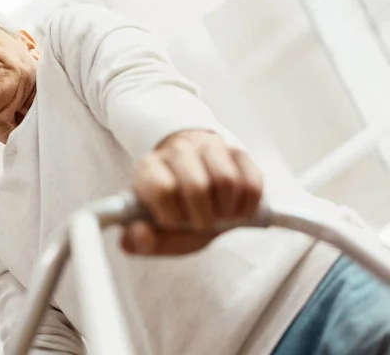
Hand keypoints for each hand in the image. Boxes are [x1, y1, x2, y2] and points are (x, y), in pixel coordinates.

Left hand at [122, 130, 262, 254]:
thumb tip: (138, 232)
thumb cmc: (175, 214)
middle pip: (197, 186)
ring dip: (226, 210)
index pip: (162, 189)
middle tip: (201, 224)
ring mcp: (208, 146)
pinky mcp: (236, 151)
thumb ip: (141, 241)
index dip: (172, 216)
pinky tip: (236, 210)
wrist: (200, 192)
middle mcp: (177, 150)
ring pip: (226, 180)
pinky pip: (251, 180)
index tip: (175, 223)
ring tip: (218, 215)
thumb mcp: (156, 233)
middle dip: (203, 217)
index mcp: (149, 168)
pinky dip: (248, 205)